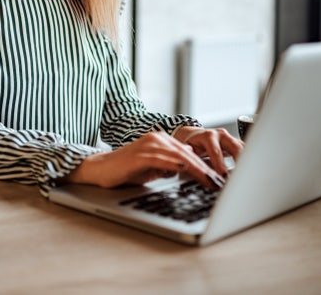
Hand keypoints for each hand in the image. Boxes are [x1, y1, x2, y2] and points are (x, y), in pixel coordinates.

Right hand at [61, 131, 232, 189]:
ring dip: (198, 170)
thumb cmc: (125, 171)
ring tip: (211, 181)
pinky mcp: (141, 154)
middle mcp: (157, 138)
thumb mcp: (153, 169)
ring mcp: (149, 145)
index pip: (189, 153)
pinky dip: (178, 167)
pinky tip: (189, 172)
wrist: (100, 169)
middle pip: (188, 153)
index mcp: (161, 140)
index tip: (218, 179)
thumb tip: (186, 172)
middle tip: (221, 182)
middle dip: (207, 169)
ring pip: (180, 156)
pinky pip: (164, 160)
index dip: (206, 166)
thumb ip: (169, 167)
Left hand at [173, 125, 243, 176]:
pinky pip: (246, 151)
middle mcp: (221, 135)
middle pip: (235, 147)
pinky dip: (248, 161)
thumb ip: (190, 155)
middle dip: (240, 162)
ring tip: (248, 176)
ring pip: (243, 148)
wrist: (195, 135)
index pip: (216, 151)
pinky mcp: (236, 143)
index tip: (224, 176)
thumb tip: (189, 160)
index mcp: (208, 136)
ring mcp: (230, 138)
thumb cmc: (191, 145)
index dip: (220, 165)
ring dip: (246, 162)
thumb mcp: (187, 149)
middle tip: (241, 177)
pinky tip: (249, 172)